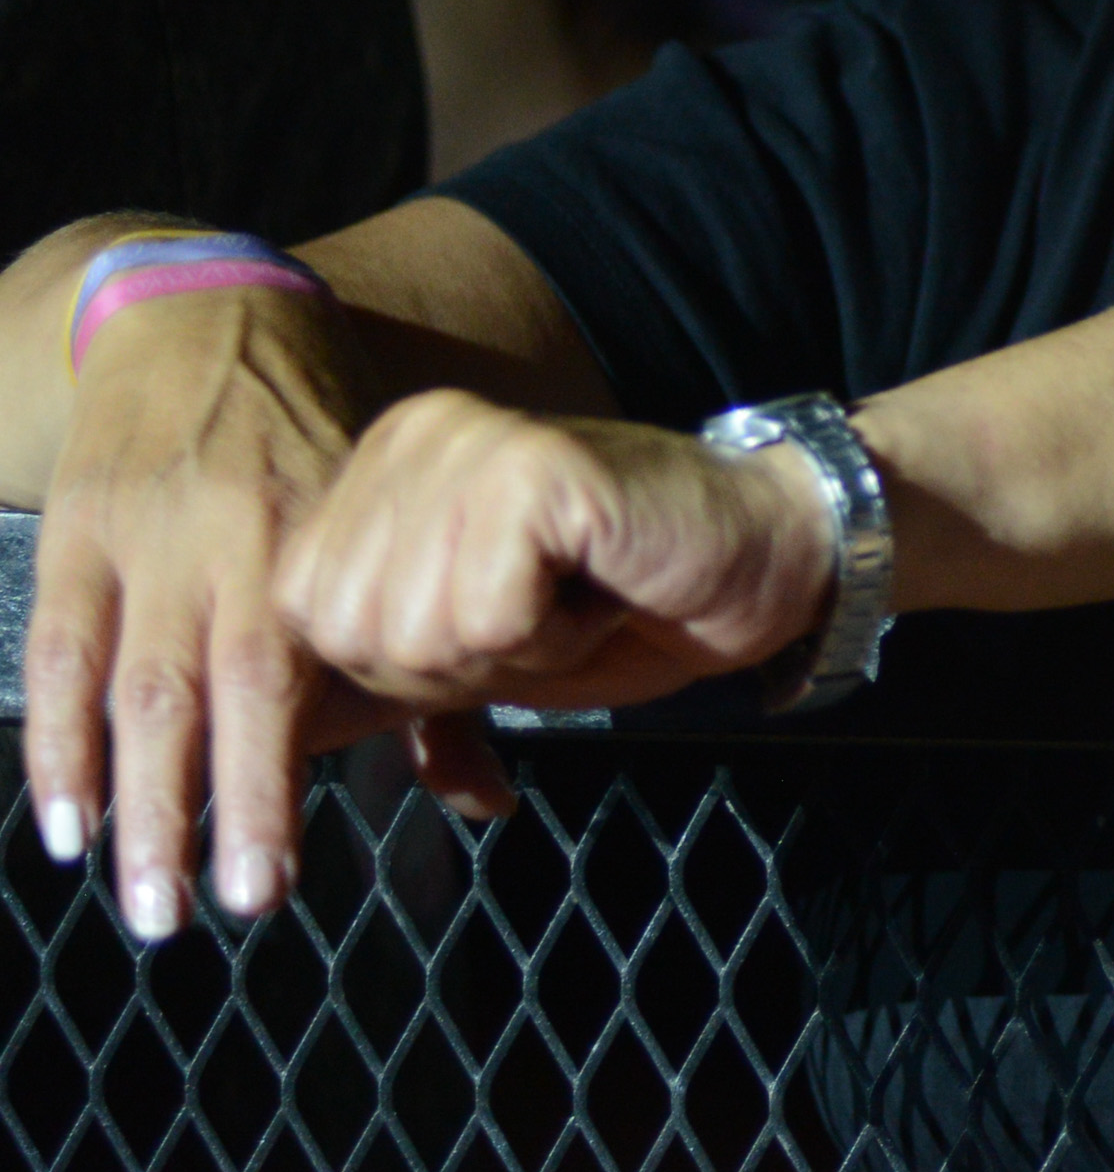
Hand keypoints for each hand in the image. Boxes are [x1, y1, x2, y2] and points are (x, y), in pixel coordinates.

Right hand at [16, 276, 489, 936]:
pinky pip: (60, 651)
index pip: (308, 679)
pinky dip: (56, 742)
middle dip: (217, 810)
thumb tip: (489, 798)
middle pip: (222, 695)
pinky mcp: (79, 530)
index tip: (278, 878)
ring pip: (135, 686)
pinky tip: (67, 821)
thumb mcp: (389, 522)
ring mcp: (149, 536)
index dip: (286, 783)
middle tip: (217, 912)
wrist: (208, 316)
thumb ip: (431, 660)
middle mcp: (238, 540)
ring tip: (143, 899)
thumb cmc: (317, 441)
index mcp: (326, 537)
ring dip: (133, 800)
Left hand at [273, 393, 843, 715]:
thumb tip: (290, 736)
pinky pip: (491, 616)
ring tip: (576, 595)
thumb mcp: (468, 645)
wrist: (765, 556)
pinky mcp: (535, 468)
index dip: (403, 663)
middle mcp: (415, 435)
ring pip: (419, 631)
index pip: (305, 620)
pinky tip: (602, 588)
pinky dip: (555, 633)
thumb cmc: (621, 609)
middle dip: (455, 662)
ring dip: (512, 648)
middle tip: (545, 609)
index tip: (500, 621)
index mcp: (380, 468)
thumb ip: (378, 658)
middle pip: (355, 633)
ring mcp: (473, 442)